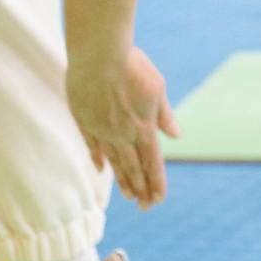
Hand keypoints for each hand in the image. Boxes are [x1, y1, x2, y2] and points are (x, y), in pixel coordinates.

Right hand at [67, 45, 178, 207]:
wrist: (99, 52)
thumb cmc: (132, 64)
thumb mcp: (157, 87)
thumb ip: (165, 114)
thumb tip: (176, 136)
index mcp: (144, 126)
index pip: (153, 162)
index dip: (156, 183)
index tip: (159, 199)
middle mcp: (123, 133)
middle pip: (134, 168)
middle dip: (141, 189)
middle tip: (145, 207)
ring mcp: (101, 129)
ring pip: (113, 161)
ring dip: (122, 180)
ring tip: (128, 197)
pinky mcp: (84, 120)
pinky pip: (91, 145)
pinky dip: (97, 158)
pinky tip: (101, 169)